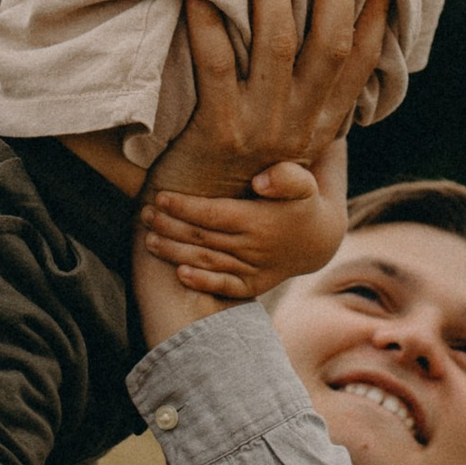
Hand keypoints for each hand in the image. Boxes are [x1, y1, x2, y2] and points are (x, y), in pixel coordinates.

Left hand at [138, 168, 345, 302]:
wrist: (320, 239)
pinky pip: (224, 287)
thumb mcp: (304, 183)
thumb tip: (260, 181)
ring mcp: (253, 270)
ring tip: (149, 239)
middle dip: (170, 226)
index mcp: (260, 221)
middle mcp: (254, 248)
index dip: (185, 207)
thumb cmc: (304, 202)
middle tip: (144, 214)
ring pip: (207, 262)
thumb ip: (286, 176)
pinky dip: (202, 283)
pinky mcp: (254, 286)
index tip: (160, 197)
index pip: (214, 214)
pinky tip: (179, 274)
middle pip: (203, 238)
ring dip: (175, 252)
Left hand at [142, 0, 388, 201]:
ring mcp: (262, 128)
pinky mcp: (219, 131)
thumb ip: (306, 100)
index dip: (377, 10)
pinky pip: (216, 64)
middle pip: (329, 41)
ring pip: (277, 42)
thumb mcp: (288, 141)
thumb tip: (319, 44)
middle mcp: (301, 124)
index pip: (361, 58)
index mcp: (322, 123)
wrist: (204, 237)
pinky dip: (207, 22)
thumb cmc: (241, 175)